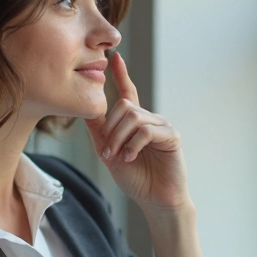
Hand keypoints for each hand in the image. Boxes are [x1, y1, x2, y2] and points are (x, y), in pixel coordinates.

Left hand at [84, 53, 189, 211]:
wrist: (154, 200)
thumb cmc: (135, 178)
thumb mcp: (109, 153)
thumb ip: (99, 132)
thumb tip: (85, 109)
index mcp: (135, 122)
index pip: (128, 93)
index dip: (122, 75)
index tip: (115, 57)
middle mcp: (150, 119)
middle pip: (124, 106)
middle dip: (110, 129)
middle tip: (107, 152)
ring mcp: (162, 126)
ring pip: (133, 117)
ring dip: (119, 138)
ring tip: (117, 157)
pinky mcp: (171, 136)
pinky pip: (146, 131)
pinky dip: (133, 145)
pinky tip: (130, 158)